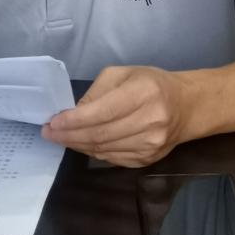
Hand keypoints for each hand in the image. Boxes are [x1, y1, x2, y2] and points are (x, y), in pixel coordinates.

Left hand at [41, 65, 191, 167]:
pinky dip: (92, 152)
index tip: (52, 122)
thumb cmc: (152, 83)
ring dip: (77, 145)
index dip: (74, 120)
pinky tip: (81, 144)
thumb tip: (73, 113)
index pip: (102, 112)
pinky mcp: (147, 161)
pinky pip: (111, 159)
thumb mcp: (124, 74)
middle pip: (100, 135)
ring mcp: (150, 145)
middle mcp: (150, 122)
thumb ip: (98, 92)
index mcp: (144, 93)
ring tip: (60, 138)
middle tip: (48, 133)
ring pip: (103, 150)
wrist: (186, 107)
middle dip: (69, 135)